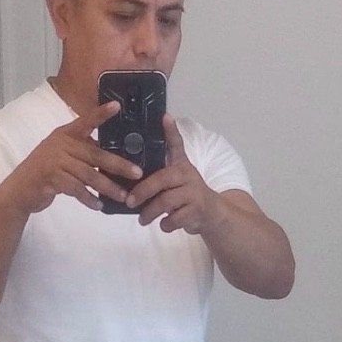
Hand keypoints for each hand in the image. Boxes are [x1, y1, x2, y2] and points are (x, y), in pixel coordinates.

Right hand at [1, 102, 142, 214]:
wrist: (19, 189)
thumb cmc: (46, 170)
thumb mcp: (62, 154)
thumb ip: (81, 152)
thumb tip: (112, 159)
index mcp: (65, 134)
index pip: (86, 121)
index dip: (101, 114)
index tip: (117, 106)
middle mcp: (61, 144)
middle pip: (95, 155)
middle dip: (118, 165)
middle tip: (137, 172)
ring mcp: (55, 161)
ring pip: (88, 175)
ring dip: (107, 187)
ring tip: (123, 195)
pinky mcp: (51, 179)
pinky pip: (76, 189)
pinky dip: (89, 198)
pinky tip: (99, 205)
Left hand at [126, 115, 220, 235]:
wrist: (212, 213)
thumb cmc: (187, 194)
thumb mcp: (176, 178)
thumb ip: (159, 172)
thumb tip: (130, 170)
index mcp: (180, 165)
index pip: (176, 144)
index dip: (171, 131)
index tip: (165, 117)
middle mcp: (187, 175)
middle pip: (161, 180)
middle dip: (142, 192)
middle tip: (130, 201)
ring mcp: (193, 192)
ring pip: (165, 201)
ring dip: (150, 212)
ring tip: (142, 219)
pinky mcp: (197, 210)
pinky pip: (175, 218)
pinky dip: (166, 224)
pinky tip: (163, 225)